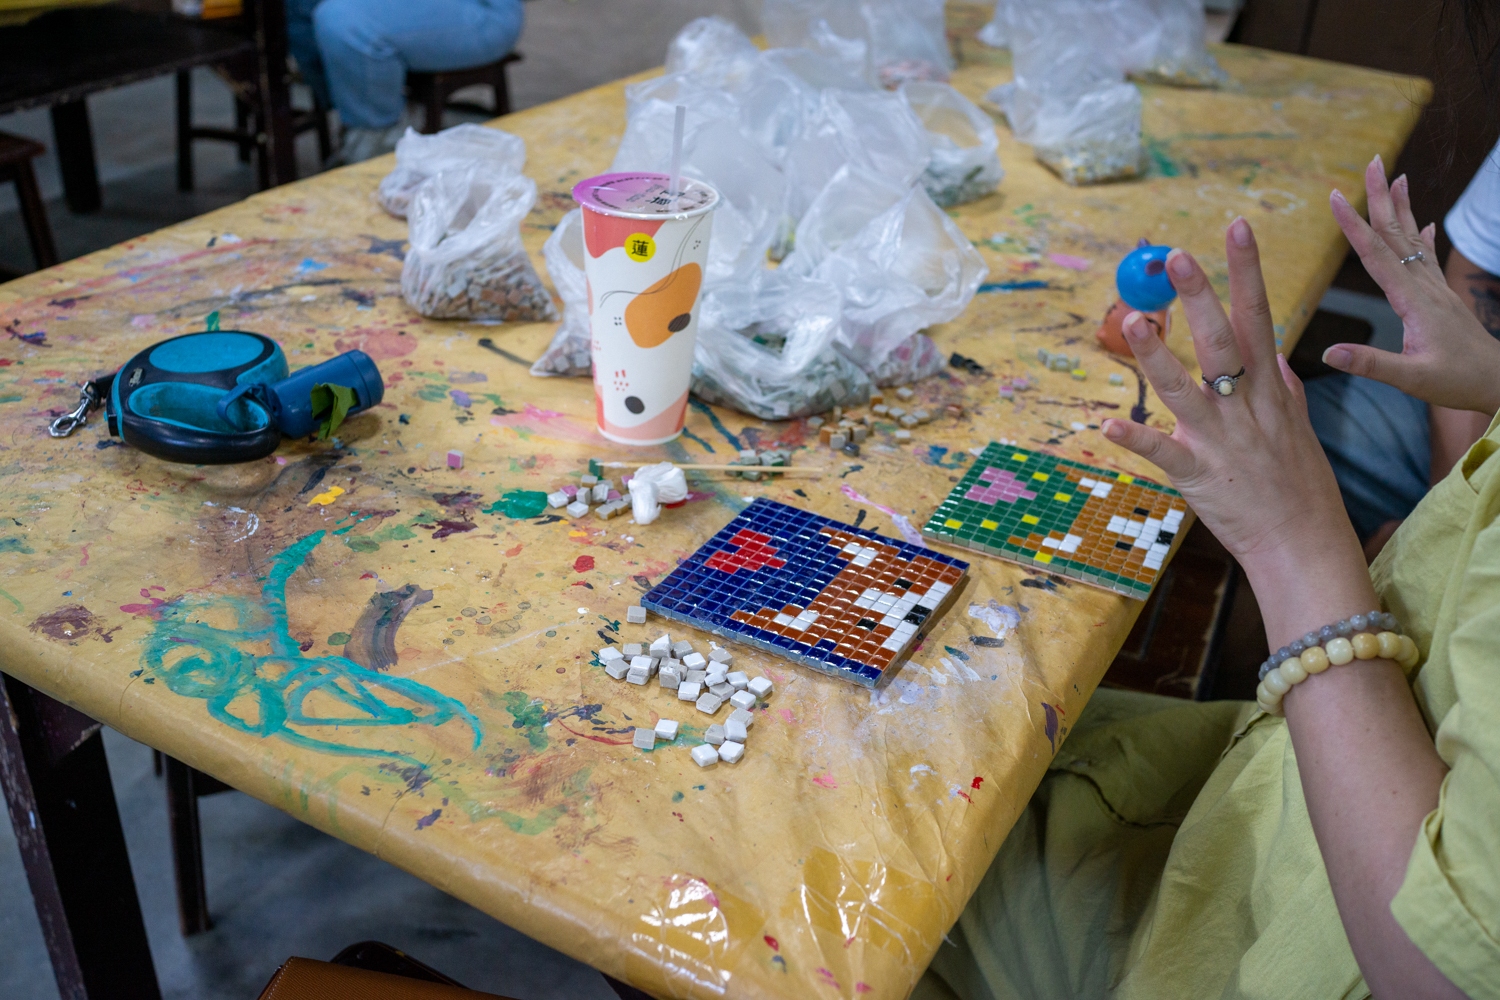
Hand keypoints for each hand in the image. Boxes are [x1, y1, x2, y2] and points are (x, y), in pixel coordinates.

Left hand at [1100, 217, 1372, 636]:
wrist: (1305, 545)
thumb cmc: (1302, 488)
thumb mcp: (1301, 431)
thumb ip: (1286, 391)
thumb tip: (1276, 356)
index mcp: (1270, 391)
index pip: (1260, 317)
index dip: (1247, 272)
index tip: (1236, 228)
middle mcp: (1247, 408)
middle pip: (1225, 342)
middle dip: (1203, 296)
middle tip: (1178, 255)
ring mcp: (1222, 441)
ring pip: (1188, 389)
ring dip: (1158, 355)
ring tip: (1134, 319)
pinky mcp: (1199, 476)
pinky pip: (1164, 454)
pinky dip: (1137, 440)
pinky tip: (1107, 426)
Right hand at [1323, 156, 1499, 415]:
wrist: (1498, 381)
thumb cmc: (1456, 381)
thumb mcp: (1411, 379)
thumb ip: (1370, 364)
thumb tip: (1328, 353)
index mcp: (1413, 301)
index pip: (1376, 256)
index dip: (1353, 226)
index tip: (1336, 197)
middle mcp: (1425, 287)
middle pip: (1395, 235)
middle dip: (1382, 198)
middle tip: (1372, 163)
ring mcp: (1436, 290)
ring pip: (1413, 240)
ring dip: (1402, 208)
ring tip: (1397, 178)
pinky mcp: (1443, 297)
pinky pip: (1428, 259)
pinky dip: (1423, 237)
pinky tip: (1424, 224)